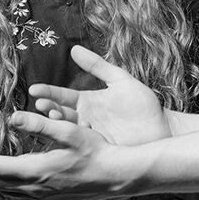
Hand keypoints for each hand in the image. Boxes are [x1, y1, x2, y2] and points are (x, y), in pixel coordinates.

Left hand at [0, 110, 135, 199]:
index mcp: (35, 171)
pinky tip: (7, 178)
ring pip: (6, 192)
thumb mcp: (67, 131)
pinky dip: (5, 186)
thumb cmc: (94, 150)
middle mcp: (35, 189)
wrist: (116, 176)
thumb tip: (12, 117)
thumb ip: (39, 124)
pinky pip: (19, 196)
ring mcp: (42, 198)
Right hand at [30, 45, 170, 145]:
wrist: (164, 128)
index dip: (47, 92)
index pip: (61, 95)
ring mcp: (91, 136)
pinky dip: (73, 141)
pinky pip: (82, 146)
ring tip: (52, 118)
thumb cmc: (143, 104)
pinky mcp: (99, 151)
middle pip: (60, 113)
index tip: (34, 90)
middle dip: (48, 109)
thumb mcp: (120, 80)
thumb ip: (97, 66)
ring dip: (58, 125)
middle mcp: (84, 119)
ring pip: (68, 130)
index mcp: (87, 101)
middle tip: (41, 105)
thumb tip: (74, 48)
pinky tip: (69, 136)